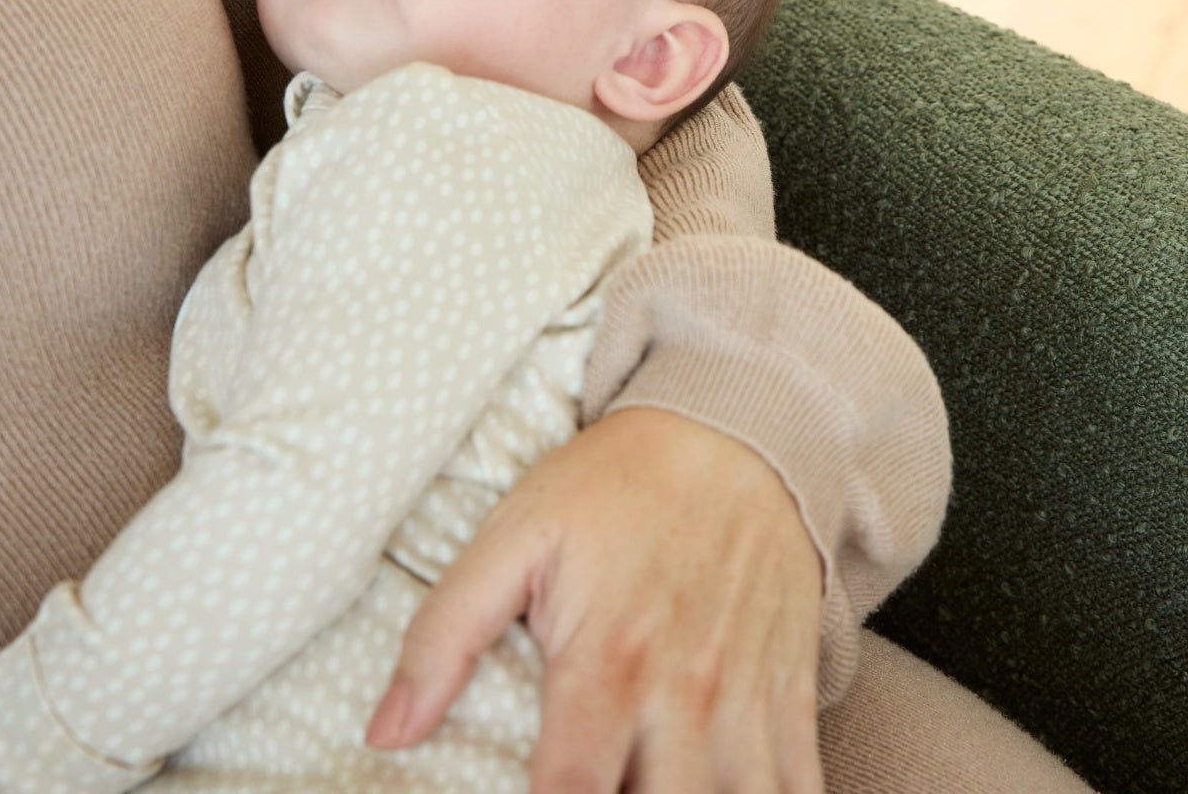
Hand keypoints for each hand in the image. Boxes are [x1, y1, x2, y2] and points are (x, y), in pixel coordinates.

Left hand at [365, 407, 825, 791]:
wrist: (737, 430)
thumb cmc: (619, 484)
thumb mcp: (517, 534)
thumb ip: (445, 633)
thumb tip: (385, 732)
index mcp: (608, 662)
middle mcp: (686, 695)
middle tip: (595, 791)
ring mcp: (748, 701)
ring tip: (650, 793)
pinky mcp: (793, 695)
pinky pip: (803, 791)